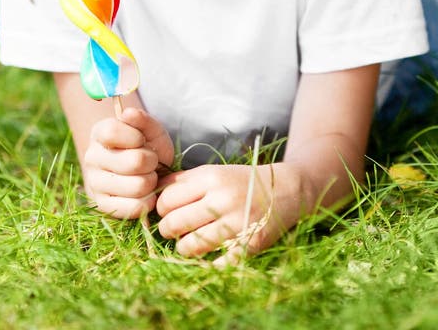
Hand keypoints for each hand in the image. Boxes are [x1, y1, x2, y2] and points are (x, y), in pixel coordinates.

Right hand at [83, 107, 173, 218]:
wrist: (145, 173)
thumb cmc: (147, 147)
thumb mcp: (150, 129)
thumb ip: (142, 119)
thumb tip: (128, 112)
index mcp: (99, 133)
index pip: (112, 131)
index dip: (135, 137)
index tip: (141, 140)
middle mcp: (92, 157)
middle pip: (133, 161)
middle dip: (151, 161)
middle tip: (150, 161)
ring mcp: (95, 183)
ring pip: (137, 186)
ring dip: (151, 182)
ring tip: (147, 176)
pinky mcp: (103, 206)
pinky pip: (134, 207)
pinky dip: (147, 201)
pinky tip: (145, 193)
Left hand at [156, 162, 300, 265]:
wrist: (285, 189)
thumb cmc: (241, 181)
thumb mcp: (213, 172)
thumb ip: (184, 181)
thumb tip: (152, 192)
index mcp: (210, 177)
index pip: (167, 199)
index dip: (161, 209)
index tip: (166, 213)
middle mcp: (222, 198)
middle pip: (175, 222)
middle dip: (167, 230)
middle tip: (171, 231)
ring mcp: (237, 222)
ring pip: (191, 245)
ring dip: (183, 248)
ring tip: (187, 244)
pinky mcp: (250, 243)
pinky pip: (218, 263)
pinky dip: (207, 264)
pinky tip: (206, 258)